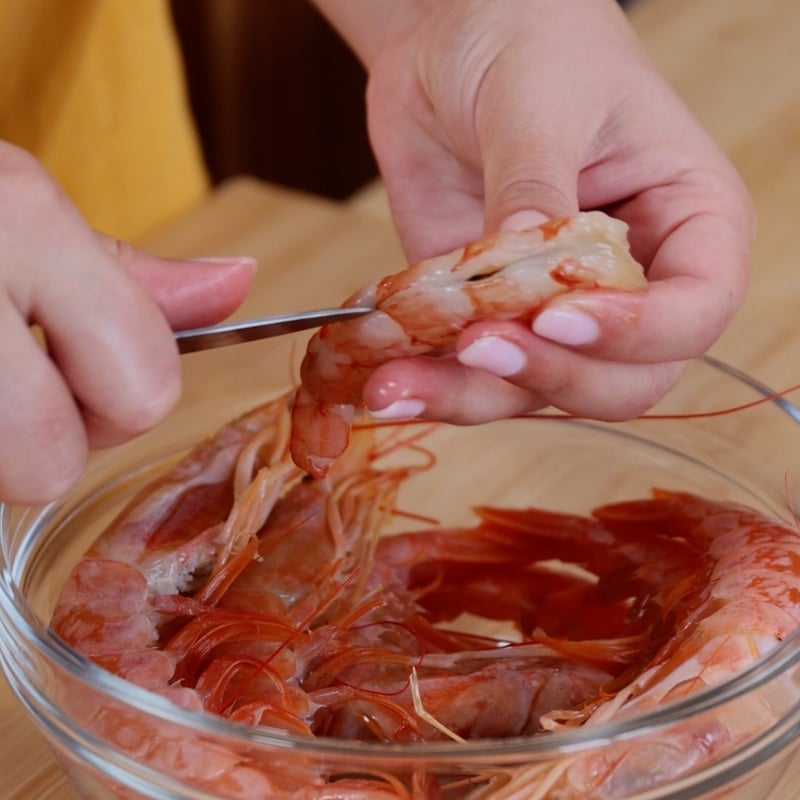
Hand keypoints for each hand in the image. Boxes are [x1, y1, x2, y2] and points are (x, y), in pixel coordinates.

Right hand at [0, 143, 254, 503]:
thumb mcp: (25, 211)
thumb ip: (132, 276)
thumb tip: (236, 286)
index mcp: (14, 225)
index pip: (145, 387)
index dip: (127, 392)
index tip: (86, 358)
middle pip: (52, 461)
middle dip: (49, 435)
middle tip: (11, 376)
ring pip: (1, 479)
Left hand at [316, 0, 753, 424]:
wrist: (449, 34)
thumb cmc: (531, 34)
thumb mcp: (540, 102)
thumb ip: (534, 192)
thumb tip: (521, 270)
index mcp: (686, 221)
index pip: (695, 311)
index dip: (637, 332)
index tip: (560, 316)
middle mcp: (629, 282)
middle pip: (620, 380)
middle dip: (549, 378)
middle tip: (479, 346)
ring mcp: (553, 306)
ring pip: (534, 391)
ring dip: (468, 398)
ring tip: (397, 387)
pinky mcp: (486, 312)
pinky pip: (468, 372)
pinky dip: (429, 381)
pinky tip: (385, 378)